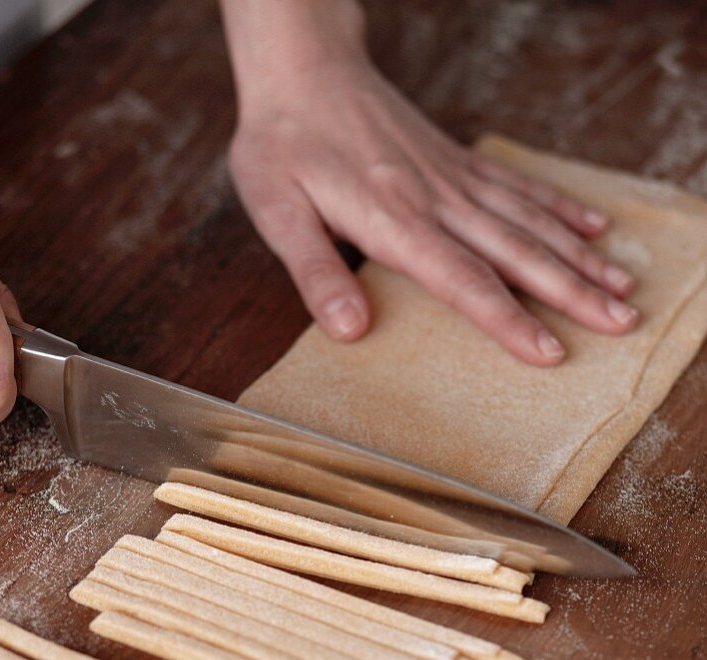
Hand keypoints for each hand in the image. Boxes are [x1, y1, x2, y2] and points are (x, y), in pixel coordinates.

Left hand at [221, 0, 637, 364]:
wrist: (301, 66)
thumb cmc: (282, 143)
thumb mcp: (276, 211)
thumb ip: (315, 271)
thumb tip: (347, 330)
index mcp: (395, 220)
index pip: (463, 279)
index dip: (508, 320)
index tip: (550, 353)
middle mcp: (437, 199)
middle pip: (517, 252)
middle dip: (572, 292)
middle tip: (620, 325)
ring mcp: (454, 177)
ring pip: (530, 221)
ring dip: (579, 257)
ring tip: (623, 289)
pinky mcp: (458, 161)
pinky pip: (520, 186)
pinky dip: (561, 208)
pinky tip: (594, 227)